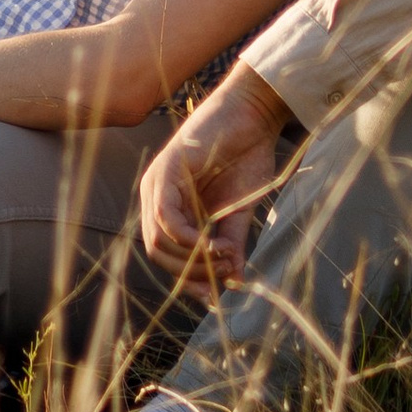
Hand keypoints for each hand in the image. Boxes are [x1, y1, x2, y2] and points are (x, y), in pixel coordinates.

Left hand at [139, 68, 288, 291]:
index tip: (216, 295)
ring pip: (158, 239)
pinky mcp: (164, 171)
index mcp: (171, 207)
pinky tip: (215, 244)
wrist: (255, 116)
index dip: (189, 279)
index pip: (166, 255)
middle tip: (225, 275)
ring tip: (227, 257)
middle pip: (158, 253)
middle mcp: (156, 197)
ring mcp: (156, 183)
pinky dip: (189, 239)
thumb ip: (231, 245)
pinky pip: (166, 217)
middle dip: (192, 273)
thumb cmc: (247, 157)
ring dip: (194, 258)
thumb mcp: (239, 212)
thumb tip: (235, 284)